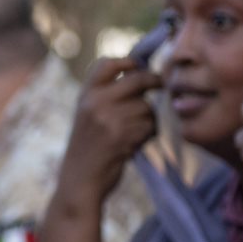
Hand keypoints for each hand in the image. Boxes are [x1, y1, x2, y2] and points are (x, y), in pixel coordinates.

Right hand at [57, 56, 159, 204]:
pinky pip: (149, 126)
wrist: (79, 180)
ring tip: (136, 131)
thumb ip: (106, 94)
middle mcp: (95, 102)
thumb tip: (141, 72)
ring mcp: (109, 118)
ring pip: (147, 106)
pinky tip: (136, 143)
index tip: (139, 66)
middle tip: (162, 84)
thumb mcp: (87, 114)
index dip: (127, 61)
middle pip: (137, 80)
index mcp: (85, 94)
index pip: (107, 63)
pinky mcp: (122, 136)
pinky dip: (149, 134)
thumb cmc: (88, 147)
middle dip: (154, 81)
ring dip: (149, 118)